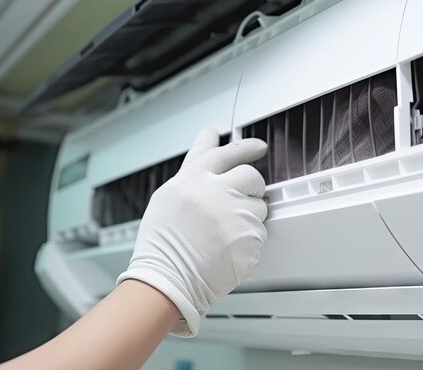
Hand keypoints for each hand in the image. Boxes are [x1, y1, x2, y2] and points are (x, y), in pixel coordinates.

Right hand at [117, 127, 267, 335]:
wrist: (167, 281)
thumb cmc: (162, 245)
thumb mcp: (168, 197)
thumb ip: (194, 170)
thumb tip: (210, 141)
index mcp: (192, 179)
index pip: (225, 153)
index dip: (245, 147)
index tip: (257, 146)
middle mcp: (215, 192)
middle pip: (251, 175)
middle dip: (250, 186)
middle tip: (240, 201)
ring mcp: (234, 214)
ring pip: (259, 205)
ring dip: (248, 216)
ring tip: (223, 233)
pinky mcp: (249, 237)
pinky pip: (261, 231)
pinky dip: (249, 239)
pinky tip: (227, 248)